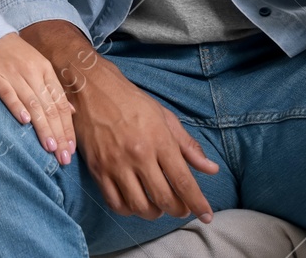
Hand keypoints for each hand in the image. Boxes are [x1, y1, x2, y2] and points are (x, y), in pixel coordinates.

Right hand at [0, 33, 76, 164]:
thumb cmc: (14, 56)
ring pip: (33, 104)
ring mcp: (14, 74)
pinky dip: (17, 107)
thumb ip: (53, 89)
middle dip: (58, 134)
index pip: (60, 104)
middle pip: (49, 107)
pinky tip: (24, 122)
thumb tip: (72, 112)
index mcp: (46, 70)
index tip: (71, 149)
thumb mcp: (38, 67)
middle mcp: (33, 73)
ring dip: (43, 127)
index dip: (67, 128)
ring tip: (49, 147)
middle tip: (63, 157)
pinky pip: (9, 93)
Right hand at [72, 63, 218, 221]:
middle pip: (163, 198)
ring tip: (158, 206)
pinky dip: (129, 210)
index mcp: (159, 140)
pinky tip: (135, 204)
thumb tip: (211, 169)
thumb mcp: (165, 118)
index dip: (197, 203)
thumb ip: (188, 146)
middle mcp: (139, 154)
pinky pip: (115, 203)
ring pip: (139, 206)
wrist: (93, 89)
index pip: (183, 180)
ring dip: (154, 213)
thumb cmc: (132, 102)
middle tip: (181, 209)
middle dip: (177, 210)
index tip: (206, 216)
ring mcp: (116, 164)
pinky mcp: (97, 170)